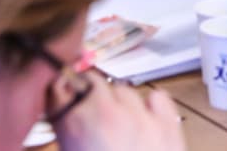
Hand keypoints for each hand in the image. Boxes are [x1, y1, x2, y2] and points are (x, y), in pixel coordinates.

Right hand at [56, 77, 185, 150]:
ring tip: (115, 125)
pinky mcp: (168, 126)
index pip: (60, 86)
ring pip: (124, 89)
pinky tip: (144, 121)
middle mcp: (107, 114)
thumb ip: (69, 138)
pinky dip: (150, 105)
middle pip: (92, 82)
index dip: (59, 91)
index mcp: (76, 126)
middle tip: (87, 115)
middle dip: (87, 95)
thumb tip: (67, 129)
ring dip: (117, 101)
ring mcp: (141, 117)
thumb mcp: (75, 150)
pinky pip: (156, 98)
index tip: (59, 98)